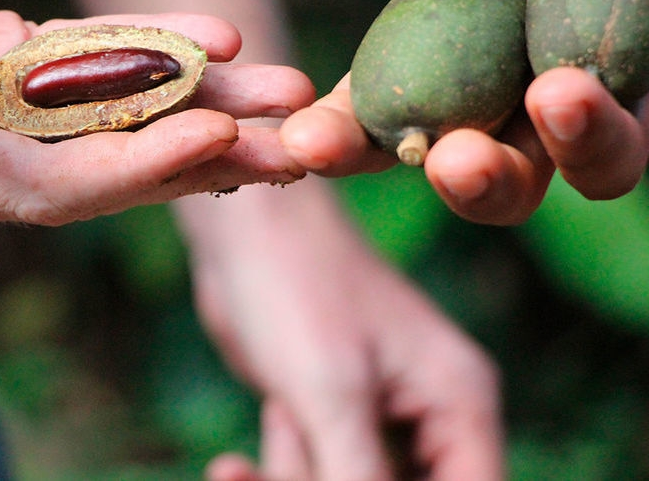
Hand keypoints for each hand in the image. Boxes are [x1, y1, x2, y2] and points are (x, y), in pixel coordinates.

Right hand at [0, 0, 314, 230]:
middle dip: (200, 154)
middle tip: (299, 140)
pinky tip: (209, 37)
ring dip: (197, 106)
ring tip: (284, 92)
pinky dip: (144, 51)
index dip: (133, 167)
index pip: (48, 190)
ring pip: (106, 118)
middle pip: (102, 170)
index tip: (218, 136)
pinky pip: (80, 63)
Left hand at [182, 180, 501, 479]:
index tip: (348, 480)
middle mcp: (430, 419)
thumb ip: (359, 479)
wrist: (241, 233)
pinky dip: (271, 474)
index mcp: (461, 406)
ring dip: (294, 473)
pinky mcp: (329, 419)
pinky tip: (228, 467)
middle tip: (300, 436)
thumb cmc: (296, 285)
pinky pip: (308, 477)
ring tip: (281, 414)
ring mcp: (377, 421)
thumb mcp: (332, 393)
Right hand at [274, 0, 648, 224]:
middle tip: (446, 157)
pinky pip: (645, 125)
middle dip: (462, 180)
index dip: (336, 143)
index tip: (305, 139)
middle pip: (485, 175)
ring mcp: (597, 85)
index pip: (375, 125)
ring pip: (591, 166)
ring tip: (550, 98)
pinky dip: (613, 117)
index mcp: (431, 59)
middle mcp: (512, 89)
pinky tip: (580, 77)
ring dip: (567, 151)